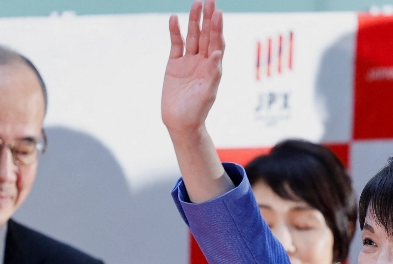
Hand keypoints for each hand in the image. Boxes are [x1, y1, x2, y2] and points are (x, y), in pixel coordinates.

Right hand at [161, 1, 233, 203]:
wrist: (180, 122)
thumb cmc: (197, 111)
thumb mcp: (208, 93)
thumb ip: (214, 73)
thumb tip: (218, 53)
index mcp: (213, 67)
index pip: (217, 43)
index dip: (217, 28)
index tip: (218, 13)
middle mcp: (202, 62)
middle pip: (206, 35)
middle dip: (208, 19)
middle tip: (209, 0)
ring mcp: (188, 62)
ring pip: (192, 37)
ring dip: (193, 21)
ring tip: (196, 4)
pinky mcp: (174, 64)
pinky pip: (175, 44)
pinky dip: (175, 32)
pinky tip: (174, 19)